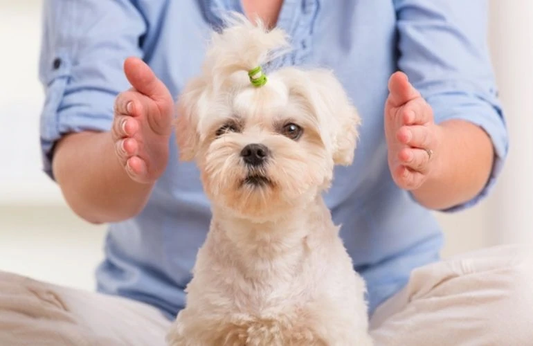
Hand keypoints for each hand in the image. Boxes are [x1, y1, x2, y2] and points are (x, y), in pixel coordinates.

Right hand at [112, 57, 173, 183]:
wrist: (153, 149)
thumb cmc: (155, 117)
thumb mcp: (156, 96)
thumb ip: (145, 80)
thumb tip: (130, 59)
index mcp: (129, 109)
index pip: (124, 104)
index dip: (129, 104)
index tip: (135, 105)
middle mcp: (124, 129)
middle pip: (121, 126)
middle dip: (125, 126)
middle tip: (131, 126)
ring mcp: (129, 149)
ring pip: (124, 147)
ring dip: (127, 147)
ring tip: (132, 146)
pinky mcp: (136, 167)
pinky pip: (132, 168)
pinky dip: (133, 167)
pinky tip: (135, 165)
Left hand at [385, 72, 441, 189]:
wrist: (421, 151)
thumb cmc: (407, 122)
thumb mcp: (402, 104)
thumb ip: (401, 92)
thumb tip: (397, 76)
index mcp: (422, 118)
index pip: (421, 112)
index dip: (413, 113)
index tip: (405, 113)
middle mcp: (425, 139)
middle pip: (424, 137)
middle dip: (414, 135)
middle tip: (402, 134)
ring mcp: (422, 159)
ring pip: (421, 158)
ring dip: (412, 157)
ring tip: (403, 155)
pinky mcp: (414, 175)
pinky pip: (413, 178)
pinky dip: (408, 177)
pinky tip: (400, 173)